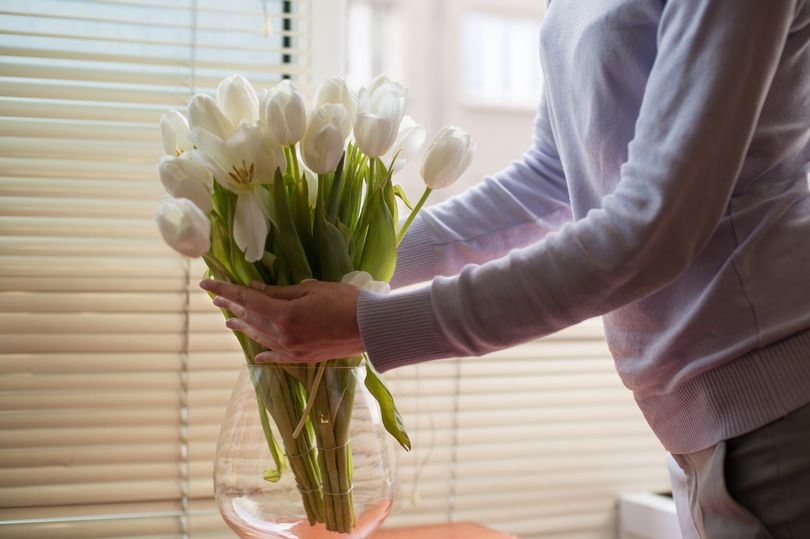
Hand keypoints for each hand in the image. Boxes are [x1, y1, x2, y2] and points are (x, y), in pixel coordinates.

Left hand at [199, 279, 363, 363]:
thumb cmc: (345, 301)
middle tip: (215, 298)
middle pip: (250, 318)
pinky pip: (277, 357)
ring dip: (243, 327)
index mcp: (284, 314)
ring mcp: (292, 349)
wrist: (371, 328)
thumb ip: (281, 291)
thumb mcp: (312, 289)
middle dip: (231, 306)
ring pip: (259, 337)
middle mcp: (283, 335)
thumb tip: (254, 288)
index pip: (246, 299)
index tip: (205, 283)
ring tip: (228, 322)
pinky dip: (265, 354)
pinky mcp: (303, 358)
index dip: (224, 290)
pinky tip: (256, 355)